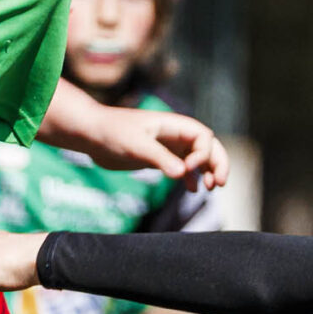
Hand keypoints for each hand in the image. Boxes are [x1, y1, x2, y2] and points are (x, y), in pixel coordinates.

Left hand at [93, 110, 229, 188]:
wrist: (91, 134)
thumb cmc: (112, 132)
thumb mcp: (136, 145)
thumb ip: (160, 158)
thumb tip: (183, 174)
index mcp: (173, 124)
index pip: (203, 136)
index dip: (203, 153)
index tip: (187, 169)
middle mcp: (174, 134)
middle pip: (208, 146)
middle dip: (218, 162)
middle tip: (222, 183)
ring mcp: (168, 147)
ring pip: (198, 158)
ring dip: (208, 171)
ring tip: (212, 188)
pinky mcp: (158, 158)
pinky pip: (183, 168)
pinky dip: (191, 177)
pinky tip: (193, 189)